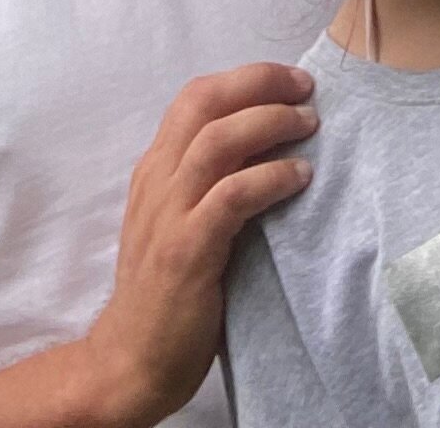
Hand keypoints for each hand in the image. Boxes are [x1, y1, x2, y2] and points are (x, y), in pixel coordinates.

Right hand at [79, 62, 318, 423]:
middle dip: (259, 83)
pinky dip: (269, 178)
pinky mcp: (186, 252)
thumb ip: (205, 185)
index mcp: (154, 172)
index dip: (244, 79)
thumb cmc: (165, 293)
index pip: (193, 98)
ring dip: (269, 123)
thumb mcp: (177, 223)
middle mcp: (156, 183)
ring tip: (309, 125)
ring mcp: (168, 216)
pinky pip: (231, 196)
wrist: (130, 360)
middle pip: (203, 103)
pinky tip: (300, 178)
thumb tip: (266, 147)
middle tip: (305, 88)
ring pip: (216, 141)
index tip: (289, 81)